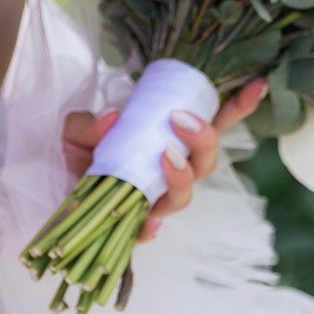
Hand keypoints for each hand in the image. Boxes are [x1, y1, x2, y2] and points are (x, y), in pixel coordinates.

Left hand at [60, 75, 267, 243]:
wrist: (56, 196)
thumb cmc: (79, 155)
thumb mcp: (76, 130)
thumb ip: (89, 123)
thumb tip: (113, 119)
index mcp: (170, 141)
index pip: (213, 125)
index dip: (238, 107)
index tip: (258, 83)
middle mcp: (172, 172)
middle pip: (206, 163)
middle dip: (204, 141)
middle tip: (181, 120)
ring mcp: (156, 200)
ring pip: (185, 196)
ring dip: (182, 176)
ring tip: (165, 157)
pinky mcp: (134, 227)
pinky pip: (149, 231)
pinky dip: (150, 227)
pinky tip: (148, 221)